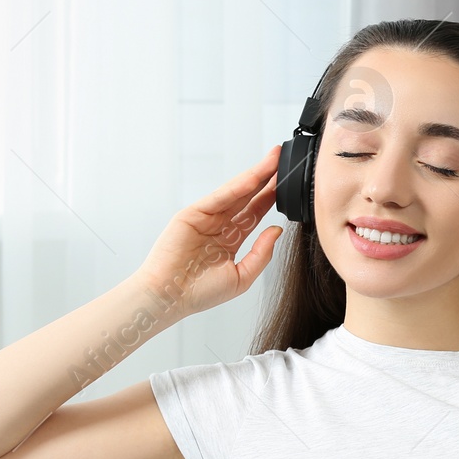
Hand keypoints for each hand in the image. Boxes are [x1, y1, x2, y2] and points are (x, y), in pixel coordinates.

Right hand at [134, 145, 284, 318]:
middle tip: (284, 160)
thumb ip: (261, 254)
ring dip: (255, 175)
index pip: (255, 213)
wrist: (170, 298)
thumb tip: (277, 230)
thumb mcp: (241, 276)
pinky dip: (236, 187)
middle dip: (266, 179)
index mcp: (230, 240)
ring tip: (274, 160)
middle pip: (247, 197)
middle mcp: (218, 226)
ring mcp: (205, 218)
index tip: (288, 184)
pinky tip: (253, 177)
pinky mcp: (191, 214)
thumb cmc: (200, 293)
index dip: (271, 197)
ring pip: (235, 193)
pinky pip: (218, 198)